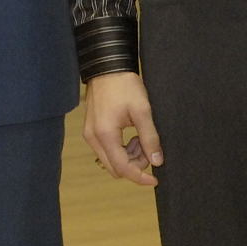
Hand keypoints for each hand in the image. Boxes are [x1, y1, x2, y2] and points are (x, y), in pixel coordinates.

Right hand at [83, 71, 162, 186]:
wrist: (107, 66)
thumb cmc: (124, 86)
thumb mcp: (142, 111)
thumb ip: (150, 138)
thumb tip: (157, 161)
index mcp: (105, 135)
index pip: (123, 168)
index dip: (140, 177)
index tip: (156, 178)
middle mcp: (93, 138)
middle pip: (114, 168)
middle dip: (135, 165)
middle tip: (149, 149)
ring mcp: (90, 134)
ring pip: (110, 160)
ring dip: (128, 157)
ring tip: (141, 139)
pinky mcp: (91, 129)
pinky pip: (106, 149)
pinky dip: (120, 149)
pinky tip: (131, 136)